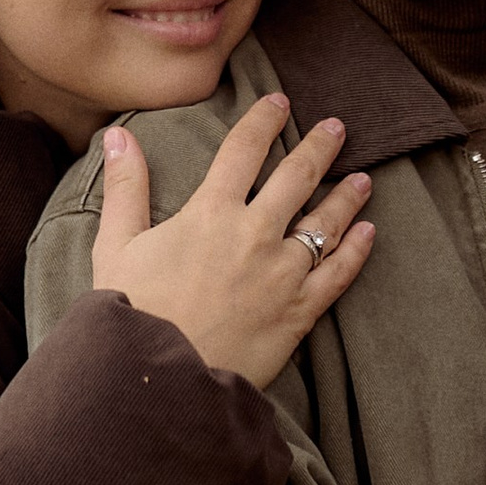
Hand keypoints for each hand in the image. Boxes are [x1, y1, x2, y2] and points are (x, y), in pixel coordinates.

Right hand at [92, 93, 373, 387]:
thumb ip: (126, 187)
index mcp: (210, 213)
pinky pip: (337, 275)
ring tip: (362, 178)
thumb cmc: (132, 312)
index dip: (263, 121)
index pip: (244, 151)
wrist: (159, 382)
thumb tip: (117, 138)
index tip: (279, 103)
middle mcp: (254, 235)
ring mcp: (282, 274)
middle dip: (320, 147)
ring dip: (346, 196)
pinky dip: (356, 251)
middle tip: (337, 127)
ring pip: (325, 223)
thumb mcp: (117, 245)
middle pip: (297, 177)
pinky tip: (368, 233)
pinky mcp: (298, 312)